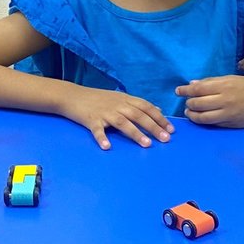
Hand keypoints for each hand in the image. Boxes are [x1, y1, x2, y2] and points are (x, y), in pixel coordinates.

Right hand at [59, 85, 173, 149]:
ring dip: (135, 133)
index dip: (160, 118)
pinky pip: (98, 130)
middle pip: (138, 115)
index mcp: (125, 99)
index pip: (146, 107)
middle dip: (153, 127)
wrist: (72, 96)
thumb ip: (138, 104)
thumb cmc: (97, 99)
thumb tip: (158, 110)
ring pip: (122, 122)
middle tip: (165, 139)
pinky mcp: (91, 120)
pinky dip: (102, 138)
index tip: (171, 129)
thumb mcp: (120, 97)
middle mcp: (117, 105)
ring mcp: (104, 113)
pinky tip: (107, 147)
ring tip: (147, 144)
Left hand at [176, 74, 243, 127]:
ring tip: (189, 111)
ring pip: (202, 117)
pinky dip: (202, 121)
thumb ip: (210, 82)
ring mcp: (227, 114)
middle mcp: (224, 100)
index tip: (178, 91)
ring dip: (192, 114)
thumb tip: (192, 84)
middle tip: (186, 102)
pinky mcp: (229, 124)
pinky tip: (199, 117)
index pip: (198, 89)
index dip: (185, 90)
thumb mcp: (230, 79)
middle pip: (198, 103)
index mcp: (224, 85)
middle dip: (188, 103)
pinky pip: (211, 123)